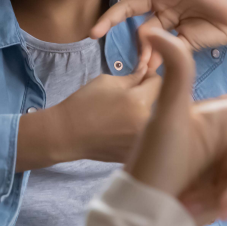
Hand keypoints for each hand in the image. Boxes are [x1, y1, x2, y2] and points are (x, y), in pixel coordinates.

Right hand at [49, 69, 163, 163]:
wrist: (66, 134)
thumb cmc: (84, 104)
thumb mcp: (107, 82)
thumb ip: (133, 77)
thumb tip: (148, 72)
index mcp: (140, 102)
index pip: (158, 82)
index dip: (149, 76)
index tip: (140, 77)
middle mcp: (146, 123)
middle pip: (159, 103)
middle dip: (148, 96)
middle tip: (130, 96)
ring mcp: (142, 142)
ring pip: (154, 121)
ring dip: (145, 114)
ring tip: (124, 114)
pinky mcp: (136, 153)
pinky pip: (145, 137)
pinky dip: (138, 131)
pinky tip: (121, 129)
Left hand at [89, 0, 226, 70]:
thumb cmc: (216, 30)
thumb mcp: (186, 45)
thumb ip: (166, 51)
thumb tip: (148, 67)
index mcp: (162, 19)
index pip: (141, 31)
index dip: (139, 49)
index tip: (138, 68)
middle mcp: (162, 1)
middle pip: (129, 5)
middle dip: (110, 18)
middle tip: (93, 32)